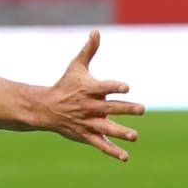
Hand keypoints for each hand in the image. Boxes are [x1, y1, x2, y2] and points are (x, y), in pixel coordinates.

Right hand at [41, 30, 144, 161]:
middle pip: (110, 108)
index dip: (115, 87)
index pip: (104, 87)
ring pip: (106, 128)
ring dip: (120, 132)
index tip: (126, 87)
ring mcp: (88, 122)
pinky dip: (112, 151)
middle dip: (125, 109)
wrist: (46, 108)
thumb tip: (96, 31)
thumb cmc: (65, 85)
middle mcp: (89, 106)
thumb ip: (89, 51)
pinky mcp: (86, 134)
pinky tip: (125, 156)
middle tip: (141, 109)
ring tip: (134, 135)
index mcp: (89, 89)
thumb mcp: (76, 67)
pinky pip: (100, 144)